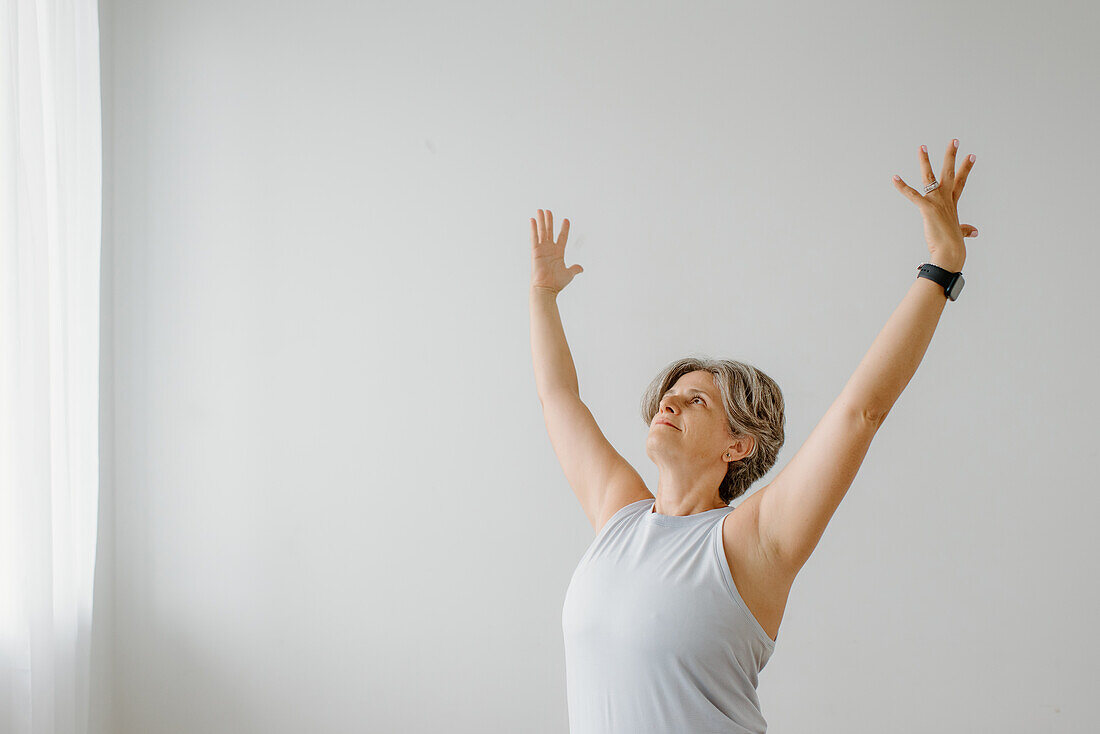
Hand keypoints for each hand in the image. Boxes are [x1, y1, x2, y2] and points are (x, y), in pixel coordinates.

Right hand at [529, 209, 581, 293]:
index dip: (564, 229)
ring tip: (541, 210)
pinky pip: (534, 238)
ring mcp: (542, 249)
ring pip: (542, 232)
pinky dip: (533, 229)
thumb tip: (581, 268)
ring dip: (541, 221)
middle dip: (549, 221)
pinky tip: (532, 220)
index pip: (562, 237)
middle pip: (550, 231)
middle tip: (548, 211)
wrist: (546, 288)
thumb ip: (574, 269)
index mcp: (558, 253)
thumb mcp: (569, 274)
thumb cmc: (556, 283)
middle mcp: (550, 249)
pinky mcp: (535, 251)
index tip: (566, 220)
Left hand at [892, 139, 977, 271]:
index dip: (966, 168)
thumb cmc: (954, 245)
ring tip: (922, 147)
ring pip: (929, 176)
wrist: (951, 252)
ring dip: (925, 161)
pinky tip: (894, 178)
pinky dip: (902, 187)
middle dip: (951, 155)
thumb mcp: (960, 233)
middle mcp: (946, 199)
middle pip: (950, 172)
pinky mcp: (927, 208)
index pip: (960, 182)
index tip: (971, 156)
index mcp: (952, 203)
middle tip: (954, 140)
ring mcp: (937, 201)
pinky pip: (912, 194)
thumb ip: (965, 229)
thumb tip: (973, 232)